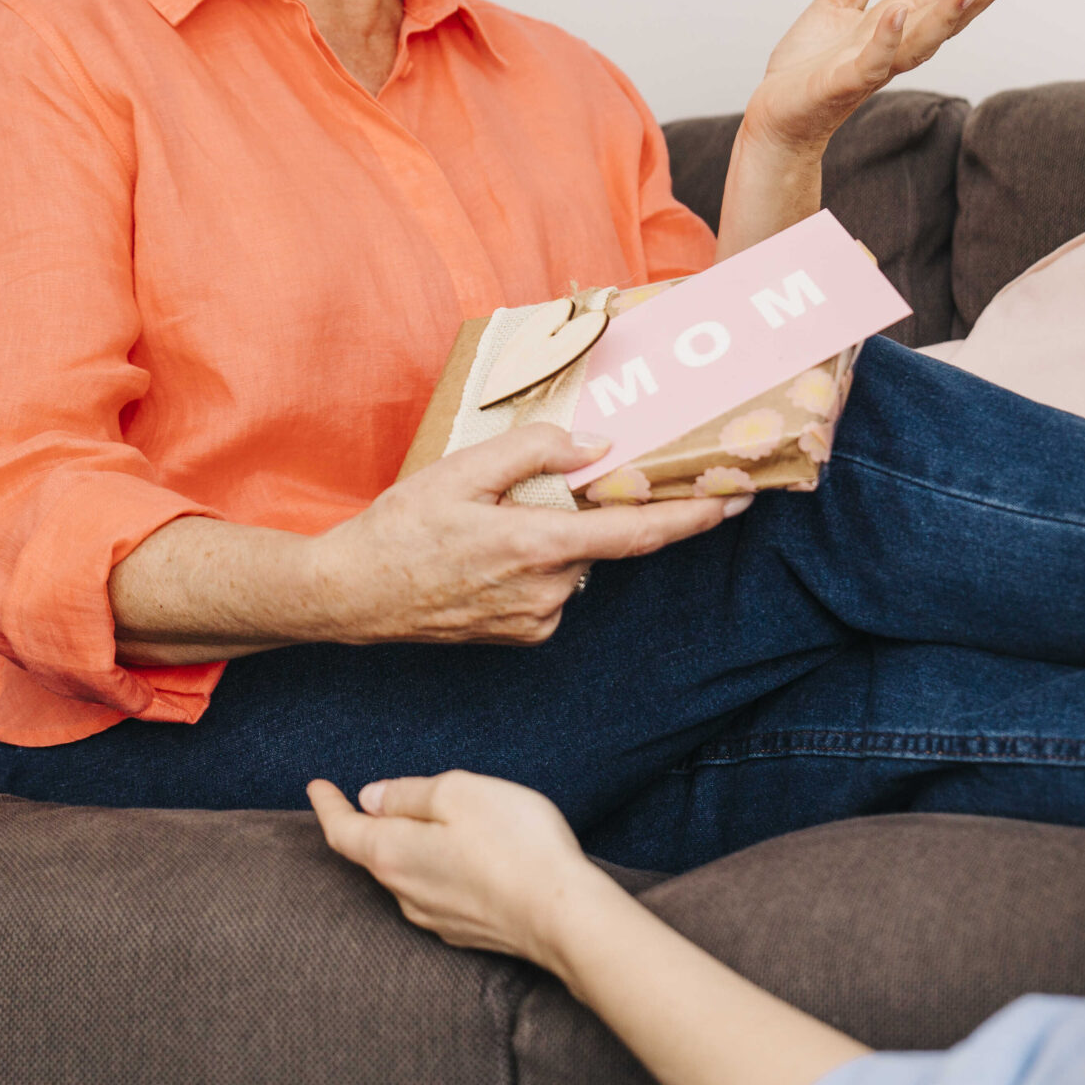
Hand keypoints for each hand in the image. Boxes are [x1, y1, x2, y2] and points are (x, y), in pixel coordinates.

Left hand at [310, 771, 611, 968]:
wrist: (564, 917)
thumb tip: (372, 799)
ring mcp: (435, 918)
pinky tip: (470, 858)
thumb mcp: (458, 793)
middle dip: (376, 823)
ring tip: (440, 822)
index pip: (342, 831)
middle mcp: (404, 893)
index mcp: (393, 854)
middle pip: (375, 853)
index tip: (317, 785)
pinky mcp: (466, 931)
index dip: (327, 805)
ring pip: (409, 874)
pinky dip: (441, 869)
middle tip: (385, 795)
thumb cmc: (513, 844)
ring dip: (414, 846)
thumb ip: (408, 794)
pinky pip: (440, 892)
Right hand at [317, 426, 740, 644]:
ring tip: (490, 525)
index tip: (734, 499)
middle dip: (592, 513)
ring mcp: (535, 620)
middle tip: (545, 489)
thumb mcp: (461, 469)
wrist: (350, 596)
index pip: (636, 534)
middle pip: (601, 542)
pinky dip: (538, 563)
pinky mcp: (523, 635)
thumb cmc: (400, 528)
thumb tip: (597, 448)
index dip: (691, 516)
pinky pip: (554, 588)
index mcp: (537, 546)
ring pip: (575, 564)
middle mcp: (547, 592)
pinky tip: (487, 555)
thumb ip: (535, 452)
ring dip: (556, 537)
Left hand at [739, 0, 1014, 156]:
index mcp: (899, 23)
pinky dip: (885, 38)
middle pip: (947, 15)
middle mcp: (896, 46)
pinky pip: (870, 61)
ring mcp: (873, 67)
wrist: (777, 114)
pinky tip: (898, 11)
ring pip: (920, 41)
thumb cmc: (811, 63)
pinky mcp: (843, 83)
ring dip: (947, 14)